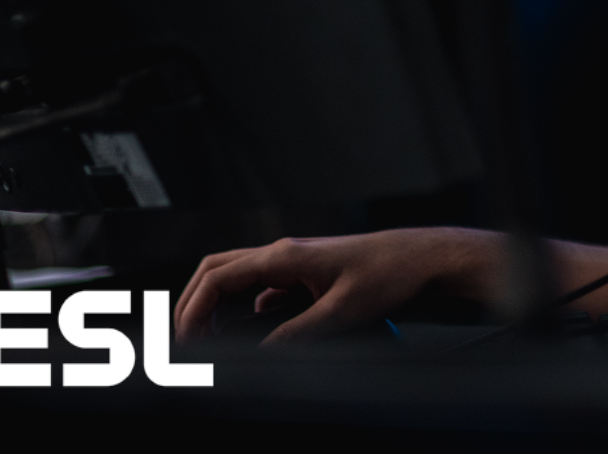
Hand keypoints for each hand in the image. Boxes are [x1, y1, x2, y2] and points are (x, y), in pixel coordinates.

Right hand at [174, 227, 500, 343]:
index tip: (184, 338)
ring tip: (208, 336)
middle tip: (184, 336)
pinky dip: (251, 309)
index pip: (219, 277)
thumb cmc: (391, 273)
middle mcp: (287, 254)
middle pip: (219, 270)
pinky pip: (268, 290)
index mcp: (286, 255)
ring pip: (241, 278)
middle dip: (194, 301)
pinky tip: (258, 331)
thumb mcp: (341, 312)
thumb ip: (296, 335)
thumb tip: (262, 353)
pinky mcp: (310, 276)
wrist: (423, 261)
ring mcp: (297, 264)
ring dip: (220, 304)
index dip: (193, 308)